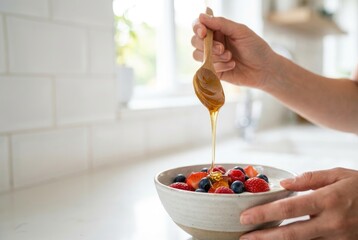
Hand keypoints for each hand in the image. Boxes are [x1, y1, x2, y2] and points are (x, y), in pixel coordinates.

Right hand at [191, 14, 278, 88]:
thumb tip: (201, 16)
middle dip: (207, 45)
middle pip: (195, 41)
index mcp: (218, 30)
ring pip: (197, 55)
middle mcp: (212, 43)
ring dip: (214, 56)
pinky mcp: (213, 71)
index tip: (203, 32)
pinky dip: (219, 66)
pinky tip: (232, 65)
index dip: (197, 28)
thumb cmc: (255, 48)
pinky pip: (206, 68)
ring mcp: (211, 57)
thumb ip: (221, 23)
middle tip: (223, 49)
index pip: (199, 26)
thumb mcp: (240, 31)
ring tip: (230, 57)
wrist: (264, 69)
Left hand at [239, 168, 357, 239]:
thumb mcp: (339, 174)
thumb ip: (310, 179)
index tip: (246, 217)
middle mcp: (333, 223)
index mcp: (329, 200)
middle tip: (243, 238)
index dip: (265, 214)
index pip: (290, 208)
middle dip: (264, 238)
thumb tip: (285, 183)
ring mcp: (339, 238)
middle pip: (292, 234)